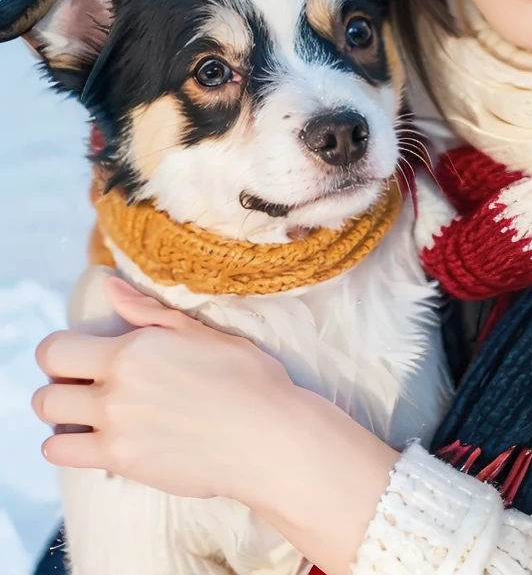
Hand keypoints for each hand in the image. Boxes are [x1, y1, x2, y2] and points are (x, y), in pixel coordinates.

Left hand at [32, 276, 298, 501]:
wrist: (266, 435)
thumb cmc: (246, 378)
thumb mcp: (201, 333)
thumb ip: (148, 313)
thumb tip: (111, 288)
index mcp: (132, 350)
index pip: (56, 350)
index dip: (60, 353)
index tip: (79, 358)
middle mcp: (115, 390)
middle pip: (45, 394)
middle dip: (59, 388)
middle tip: (85, 388)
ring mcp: (116, 430)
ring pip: (51, 429)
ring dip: (63, 421)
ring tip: (91, 417)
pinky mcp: (123, 463)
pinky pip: (66, 458)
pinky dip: (73, 450)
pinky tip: (101, 440)